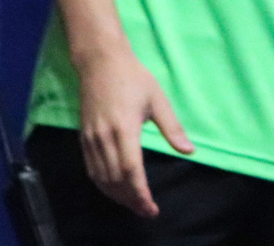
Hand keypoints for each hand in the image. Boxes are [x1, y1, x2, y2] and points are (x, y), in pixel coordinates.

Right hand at [72, 44, 193, 216]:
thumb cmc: (134, 78)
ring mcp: (91, 139)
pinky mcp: (83, 138)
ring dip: (116, 196)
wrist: (100, 63)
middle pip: (116, 180)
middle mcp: (104, 138)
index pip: (132, 171)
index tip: (152, 207)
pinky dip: (102, 185)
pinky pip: (91, 169)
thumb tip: (189, 151)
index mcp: (125, 128)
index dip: (141, 193)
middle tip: (147, 211)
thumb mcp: (158, 100)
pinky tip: (114, 190)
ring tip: (134, 205)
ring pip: (101, 178)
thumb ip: (172, 128)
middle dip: (131, 200)